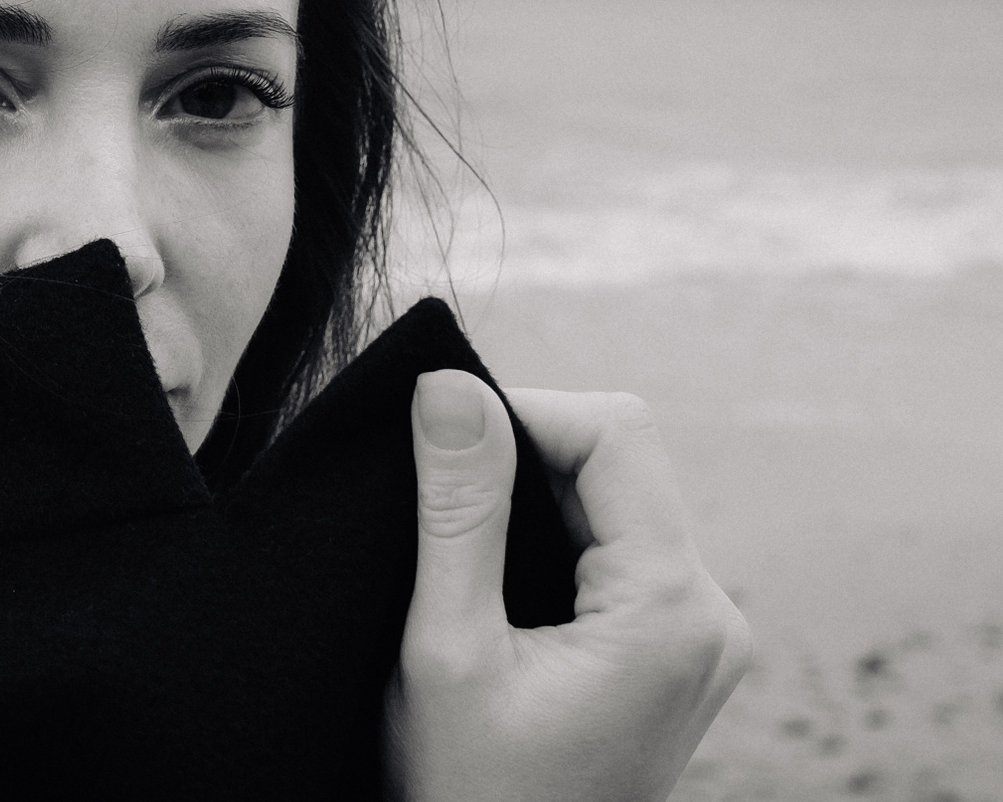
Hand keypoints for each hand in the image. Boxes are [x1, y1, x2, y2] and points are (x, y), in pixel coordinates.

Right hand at [383, 370, 751, 801]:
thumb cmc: (468, 793)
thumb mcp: (447, 645)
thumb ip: (457, 509)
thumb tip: (450, 385)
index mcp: (674, 610)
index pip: (615, 430)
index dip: (522, 411)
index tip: (437, 443)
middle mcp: (713, 618)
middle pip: (619, 461)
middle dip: (521, 457)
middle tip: (435, 505)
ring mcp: (702, 640)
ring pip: (616, 502)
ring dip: (532, 501)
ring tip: (461, 552)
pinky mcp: (678, 655)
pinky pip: (620, 551)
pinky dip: (552, 542)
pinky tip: (495, 585)